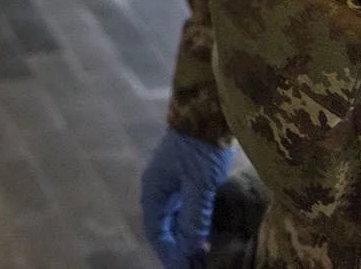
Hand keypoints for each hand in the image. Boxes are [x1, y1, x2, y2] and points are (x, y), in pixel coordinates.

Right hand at [139, 130, 235, 268]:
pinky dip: (193, 221)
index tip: (187, 268)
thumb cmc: (200, 148)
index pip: (156, 232)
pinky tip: (206, 228)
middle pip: (165, 226)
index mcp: (154, 190)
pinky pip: (184, 206)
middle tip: (197, 264)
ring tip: (203, 252)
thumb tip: (192, 249)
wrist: (206, 108)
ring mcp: (171, 179)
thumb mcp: (199, 185)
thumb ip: (194, 218)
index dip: (170, 253)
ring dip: (187, 236)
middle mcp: (158, 187)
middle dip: (179, 248)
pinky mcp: (185, 173)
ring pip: (175, 216)